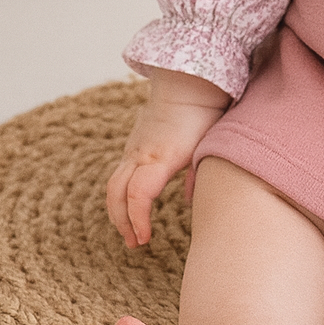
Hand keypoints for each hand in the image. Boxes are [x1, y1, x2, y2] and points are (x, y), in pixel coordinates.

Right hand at [107, 69, 229, 248]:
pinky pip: (120, 174)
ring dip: (118, 212)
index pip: (138, 194)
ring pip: (114, 185)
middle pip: (116, 193)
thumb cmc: (205, 112)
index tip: (144, 237)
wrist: (188, 81)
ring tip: (132, 233)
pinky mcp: (134, 145)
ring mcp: (134, 148)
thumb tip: (191, 201)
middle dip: (122, 222)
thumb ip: (200, 174)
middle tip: (136, 243)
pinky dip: (121, 195)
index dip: (137, 219)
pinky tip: (133, 208)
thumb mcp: (209, 145)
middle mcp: (141, 153)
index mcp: (161, 156)